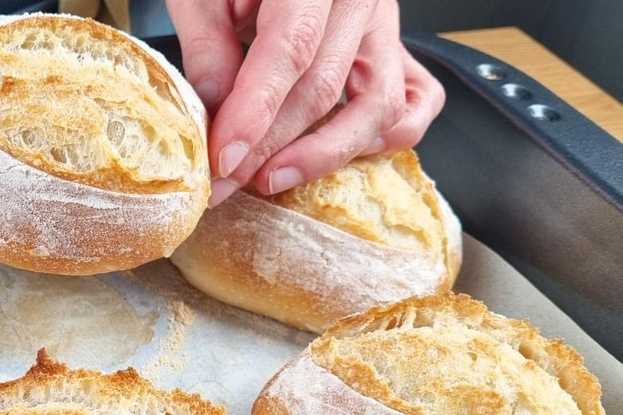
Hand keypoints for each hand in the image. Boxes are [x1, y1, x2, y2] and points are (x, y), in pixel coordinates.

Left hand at [166, 0, 444, 205]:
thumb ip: (208, 42)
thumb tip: (215, 109)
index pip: (290, 47)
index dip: (256, 110)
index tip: (224, 157)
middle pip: (324, 86)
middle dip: (269, 146)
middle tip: (224, 181)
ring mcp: (386, 25)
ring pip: (376, 105)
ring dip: (321, 154)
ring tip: (270, 178)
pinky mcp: (397, 49)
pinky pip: (415, 102)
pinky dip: (382, 138)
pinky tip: (330, 154)